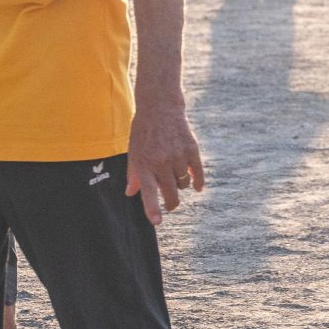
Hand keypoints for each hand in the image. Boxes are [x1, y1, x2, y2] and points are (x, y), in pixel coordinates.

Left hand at [125, 99, 205, 224]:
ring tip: (174, 174)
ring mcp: (178, 156)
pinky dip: (198, 181)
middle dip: (170, 203)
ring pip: (183, 183)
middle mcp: (161, 162)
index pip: (148, 192)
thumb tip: (130, 194)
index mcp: (144, 164)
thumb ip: (133, 174)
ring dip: (180, 184)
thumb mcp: (133, 151)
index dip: (152, 208)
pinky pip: (197, 173)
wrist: (160, 107)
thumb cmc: (143, 131)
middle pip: (171, 193)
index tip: (157, 221)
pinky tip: (198, 186)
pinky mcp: (192, 149)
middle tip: (170, 205)